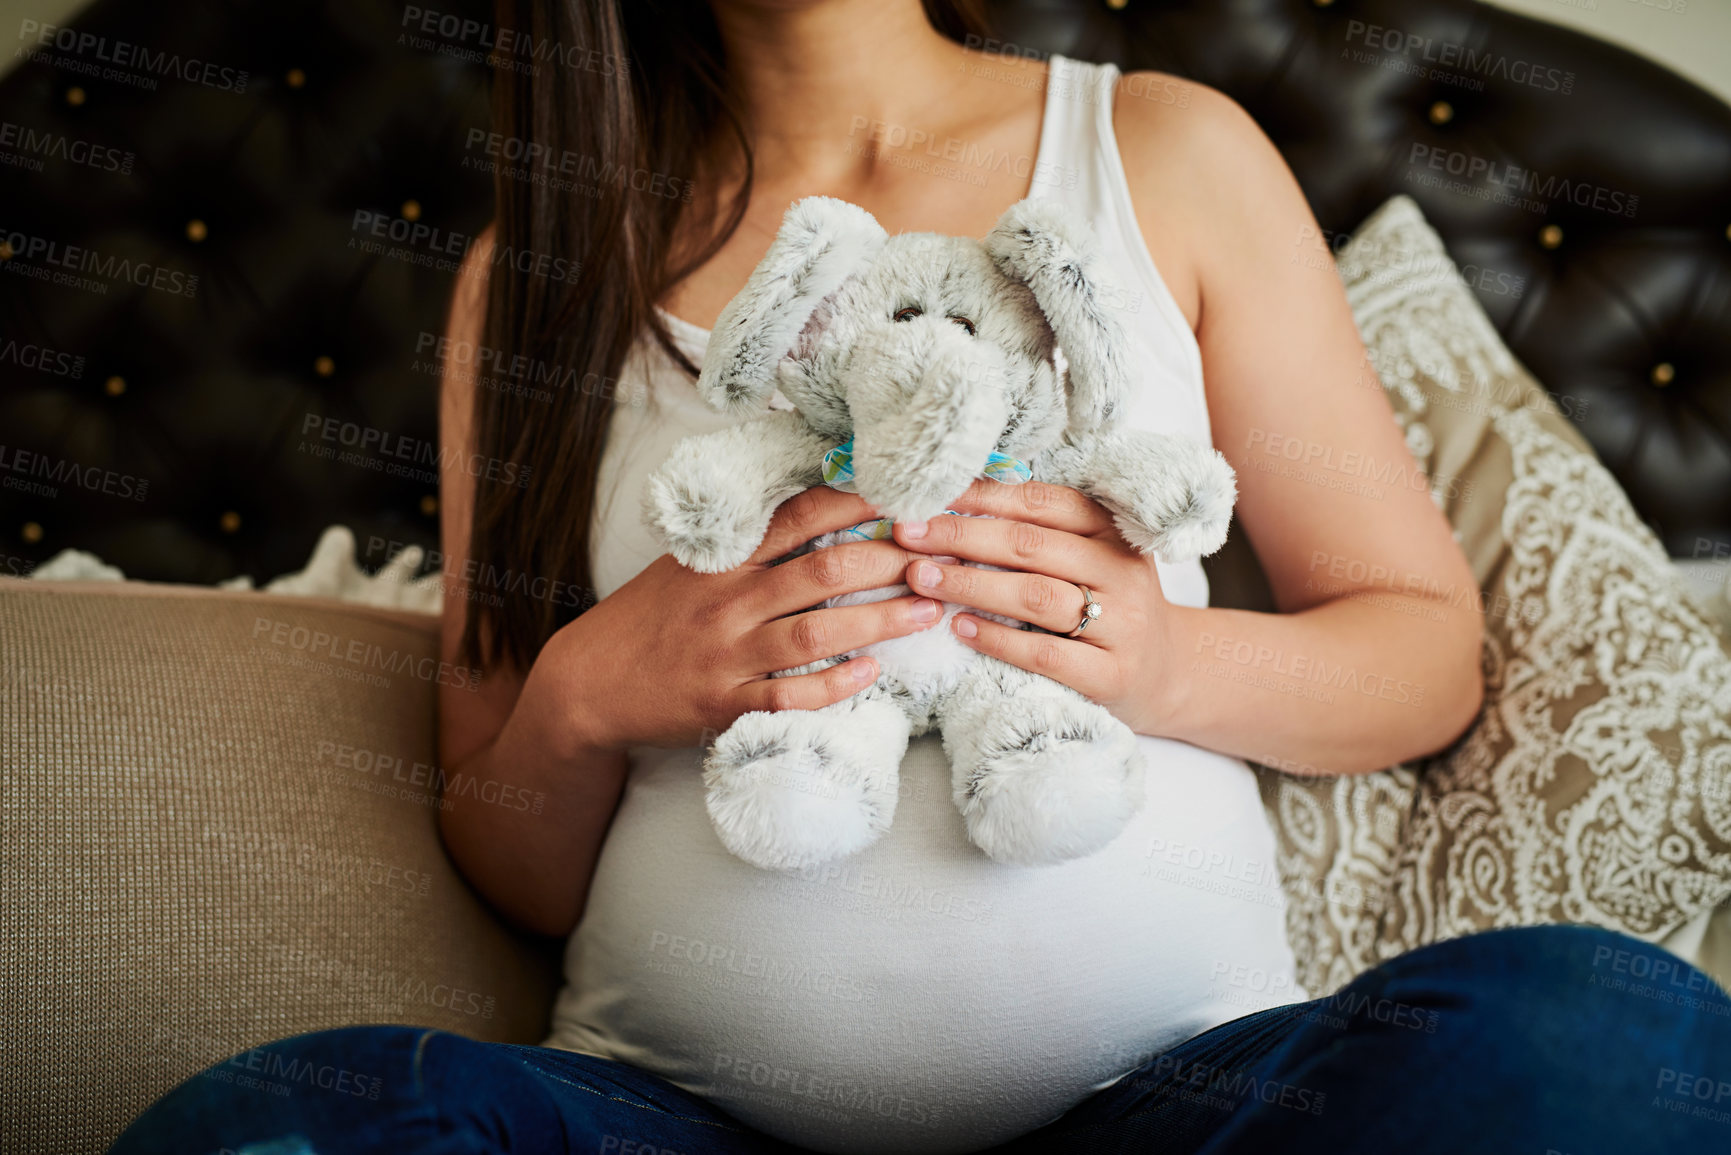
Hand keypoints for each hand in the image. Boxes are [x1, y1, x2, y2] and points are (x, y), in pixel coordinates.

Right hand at [542, 485, 945, 751]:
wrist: (587, 682)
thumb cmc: (649, 617)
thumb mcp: (690, 563)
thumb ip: (748, 539)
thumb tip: (818, 497)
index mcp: (723, 558)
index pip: (800, 515)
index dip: (858, 500)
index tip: (908, 492)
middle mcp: (727, 601)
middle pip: (822, 572)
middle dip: (888, 561)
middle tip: (939, 555)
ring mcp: (727, 655)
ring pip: (817, 634)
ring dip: (880, 620)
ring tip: (929, 610)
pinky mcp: (725, 705)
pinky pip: (790, 697)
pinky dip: (836, 685)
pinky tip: (874, 672)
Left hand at [890, 478, 1181, 735]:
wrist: (1169, 676)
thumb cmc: (1110, 608)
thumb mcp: (1091, 559)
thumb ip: (1040, 532)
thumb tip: (954, 504)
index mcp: (1113, 532)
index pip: (1042, 502)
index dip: (982, 496)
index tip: (928, 494)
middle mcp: (1122, 572)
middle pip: (1031, 545)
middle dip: (961, 536)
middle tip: (908, 534)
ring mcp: (1122, 625)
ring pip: (1037, 596)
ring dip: (971, 585)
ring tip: (922, 578)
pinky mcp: (1112, 675)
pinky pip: (1046, 654)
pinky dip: (999, 639)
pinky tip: (961, 629)